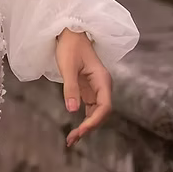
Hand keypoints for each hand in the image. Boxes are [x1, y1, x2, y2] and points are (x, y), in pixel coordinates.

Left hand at [55, 28, 111, 147]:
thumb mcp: (68, 67)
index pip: (104, 107)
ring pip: (95, 112)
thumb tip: (72, 110)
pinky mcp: (88, 88)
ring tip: (72, 139)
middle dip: (88, 127)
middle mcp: (102, 85)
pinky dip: (83, 118)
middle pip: (101, 112)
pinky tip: (75, 129)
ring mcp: (96, 87)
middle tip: (72, 140)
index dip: (94, 121)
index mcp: (103, 80)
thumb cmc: (70, 46)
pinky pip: (89, 107)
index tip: (80, 131)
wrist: (69, 31)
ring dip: (86, 126)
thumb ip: (71, 88)